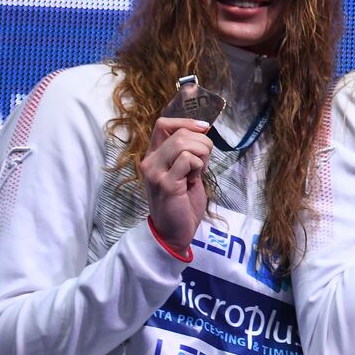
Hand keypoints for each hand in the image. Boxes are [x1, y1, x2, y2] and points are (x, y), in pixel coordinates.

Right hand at [141, 117, 213, 255]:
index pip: (164, 124)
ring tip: (198, 172)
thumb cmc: (182, 202)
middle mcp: (150, 161)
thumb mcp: (185, 171)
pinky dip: (199, 166)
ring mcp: (155, 172)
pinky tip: (194, 179)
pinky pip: (188, 159)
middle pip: (180, 133)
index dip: (187, 122)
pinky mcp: (166, 183)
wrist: (173, 232)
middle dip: (202, 143)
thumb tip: (203, 129)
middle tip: (203, 163)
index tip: (204, 129)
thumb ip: (189, 151)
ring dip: (202, 154)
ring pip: (184, 143)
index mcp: (154, 155)